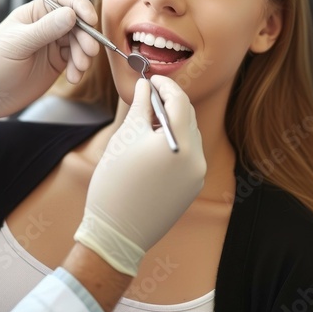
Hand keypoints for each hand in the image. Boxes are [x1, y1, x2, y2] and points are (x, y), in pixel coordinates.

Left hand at [0, 0, 99, 129]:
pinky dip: (80, 68)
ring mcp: (54, 44)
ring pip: (80, 41)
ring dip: (84, 54)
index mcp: (34, 13)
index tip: (91, 20)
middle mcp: (47, 25)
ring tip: (78, 69)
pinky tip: (73, 78)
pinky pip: (77, 59)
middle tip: (89, 52)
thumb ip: (44, 30)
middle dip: (86, 37)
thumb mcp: (17, 45)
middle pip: (77, 22)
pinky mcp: (59, 62)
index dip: (80, 6)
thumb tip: (71, 14)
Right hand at [74, 75, 205, 275]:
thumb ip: (140, 106)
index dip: (166, 85)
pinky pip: (189, 155)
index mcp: (181, 144)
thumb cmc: (115, 181)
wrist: (116, 232)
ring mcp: (197, 176)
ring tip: (149, 121)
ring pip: (190, 136)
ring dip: (172, 122)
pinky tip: (155, 144)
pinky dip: (175, 142)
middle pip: (187, 118)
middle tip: (148, 96)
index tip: (151, 79)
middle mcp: (197, 159)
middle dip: (170, 102)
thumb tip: (145, 86)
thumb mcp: (126, 136)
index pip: (180, 101)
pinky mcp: (192, 188)